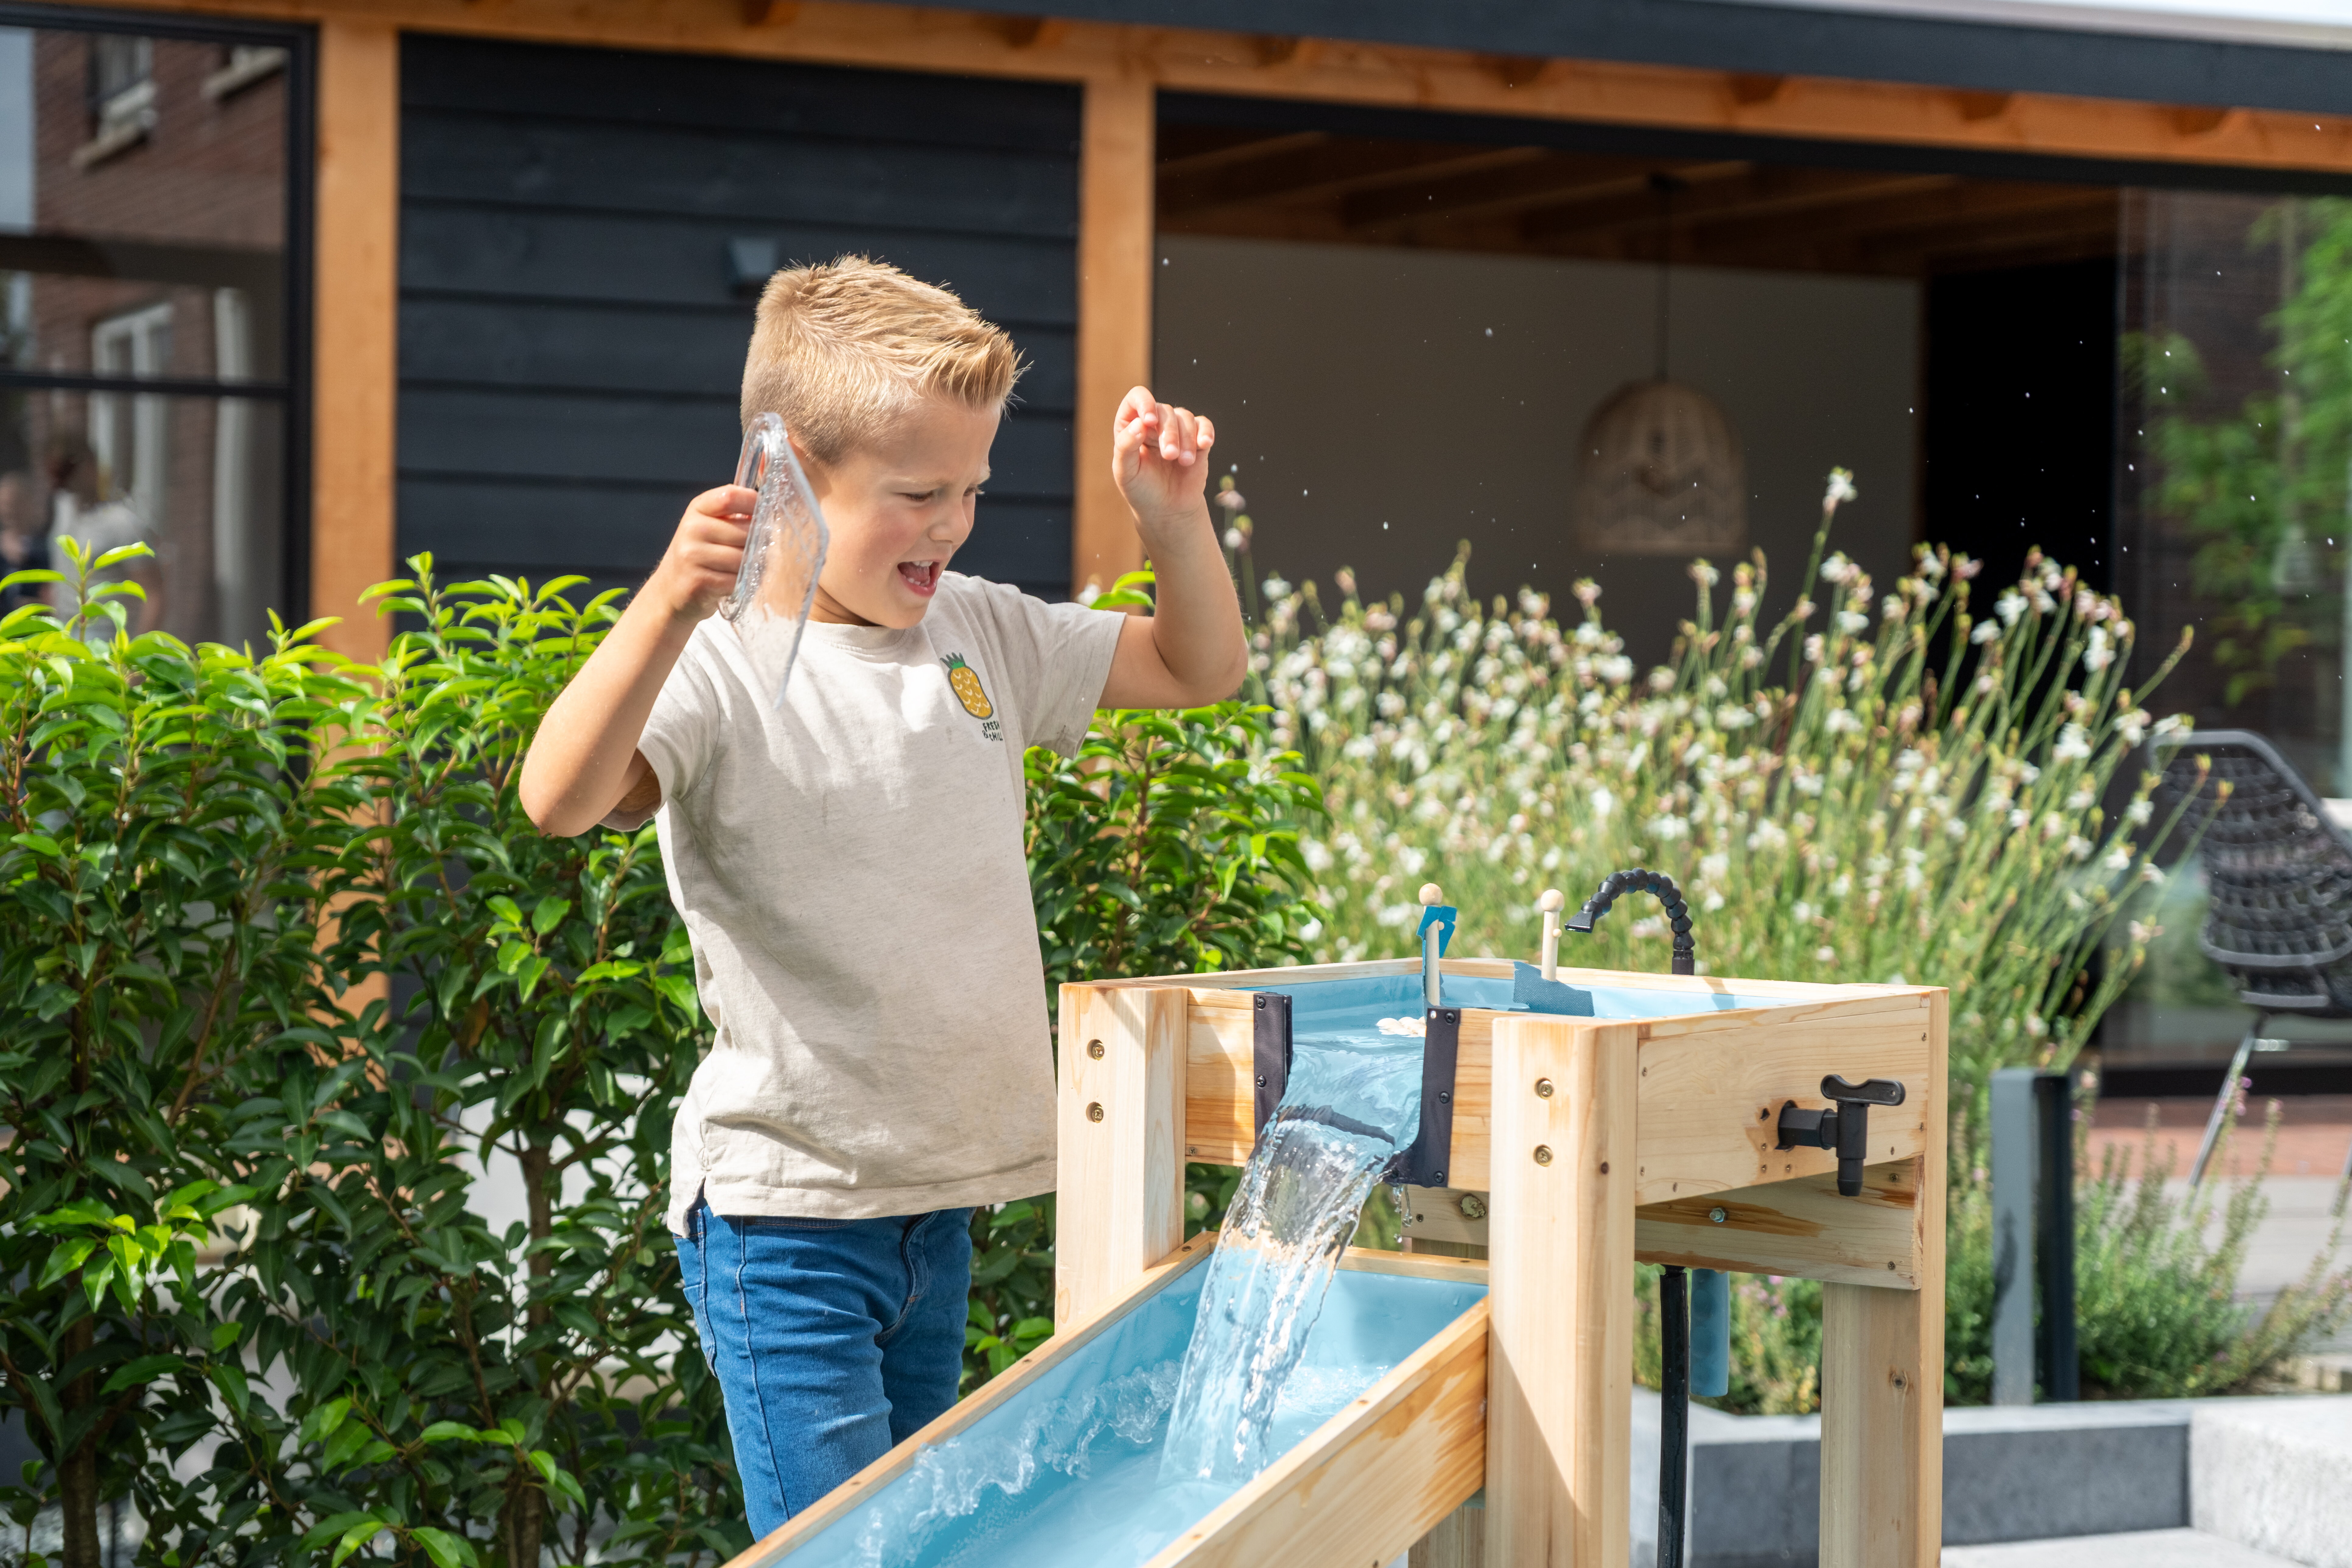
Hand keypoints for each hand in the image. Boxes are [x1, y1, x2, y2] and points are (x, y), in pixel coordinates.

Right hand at [645, 484, 751, 622]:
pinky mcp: (698, 581)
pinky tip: (730, 581)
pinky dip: (739, 583)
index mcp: (698, 508)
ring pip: (743, 559)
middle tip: (751, 550)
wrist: (671, 587)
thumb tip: (771, 512)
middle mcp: (693, 529)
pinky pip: (735, 580)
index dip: (753, 503)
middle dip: (755, 543)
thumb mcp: (711, 524)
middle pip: (745, 532)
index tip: (762, 514)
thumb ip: (736, 513)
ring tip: (740, 567)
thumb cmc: (701, 552)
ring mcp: (692, 555)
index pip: (730, 496)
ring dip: (749, 566)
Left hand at [1112, 387, 1215, 533]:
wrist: (1167, 510)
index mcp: (1131, 425)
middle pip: (1164, 411)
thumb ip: (1125, 446)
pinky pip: (1204, 425)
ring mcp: (1177, 429)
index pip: (1137, 398)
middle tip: (1170, 456)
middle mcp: (1154, 423)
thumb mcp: (1126, 472)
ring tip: (1185, 462)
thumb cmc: (1141, 490)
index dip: (1144, 403)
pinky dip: (1206, 432)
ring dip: (1186, 438)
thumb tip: (1139, 423)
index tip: (1149, 421)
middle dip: (1169, 433)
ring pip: (1185, 417)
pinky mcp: (1197, 439)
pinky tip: (1204, 444)